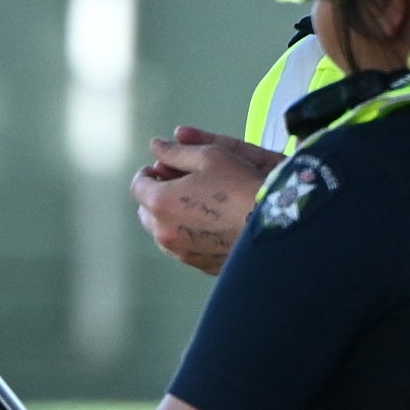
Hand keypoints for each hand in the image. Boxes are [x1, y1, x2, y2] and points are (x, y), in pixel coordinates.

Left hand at [132, 128, 278, 276]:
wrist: (271, 224)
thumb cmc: (241, 186)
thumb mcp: (209, 156)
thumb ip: (176, 151)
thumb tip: (157, 145)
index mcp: (160, 202)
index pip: (138, 185)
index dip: (150, 172)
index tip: (164, 166)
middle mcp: (164, 232)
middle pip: (146, 210)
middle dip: (158, 194)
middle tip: (181, 182)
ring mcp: (180, 252)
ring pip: (163, 231)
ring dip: (171, 215)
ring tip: (197, 202)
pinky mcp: (198, 264)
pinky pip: (182, 246)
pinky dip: (186, 233)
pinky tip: (208, 221)